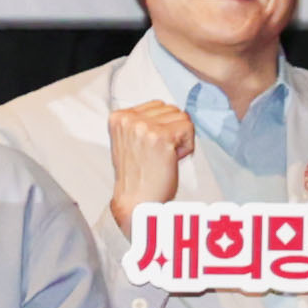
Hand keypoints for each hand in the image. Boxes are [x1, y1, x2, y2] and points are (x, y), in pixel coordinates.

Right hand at [106, 100, 195, 221]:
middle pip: (171, 109)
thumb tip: (172, 111)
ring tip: (164, 157)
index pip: (157, 105)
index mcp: (119, 118)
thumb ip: (143, 122)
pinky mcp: (161, 136)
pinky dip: (187, 146)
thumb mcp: (130, 141)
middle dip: (172, 131)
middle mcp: (129, 119)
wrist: (136, 202)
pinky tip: (172, 159)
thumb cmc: (137, 177)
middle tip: (159, 154)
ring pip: (182, 117)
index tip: (152, 147)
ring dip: (180, 138)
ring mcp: (144, 127)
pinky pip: (189, 128)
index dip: (162, 127)